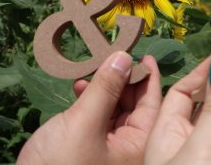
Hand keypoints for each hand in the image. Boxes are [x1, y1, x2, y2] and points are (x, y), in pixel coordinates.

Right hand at [17, 51, 160, 164]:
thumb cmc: (59, 163)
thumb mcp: (84, 121)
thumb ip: (105, 88)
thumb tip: (124, 57)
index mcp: (136, 147)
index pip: (151, 105)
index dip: (148, 78)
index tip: (144, 55)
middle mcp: (127, 148)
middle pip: (133, 105)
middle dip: (122, 79)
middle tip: (111, 56)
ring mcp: (108, 148)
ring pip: (114, 108)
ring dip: (104, 87)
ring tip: (91, 70)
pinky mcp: (90, 145)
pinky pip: (98, 116)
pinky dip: (90, 99)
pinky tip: (78, 87)